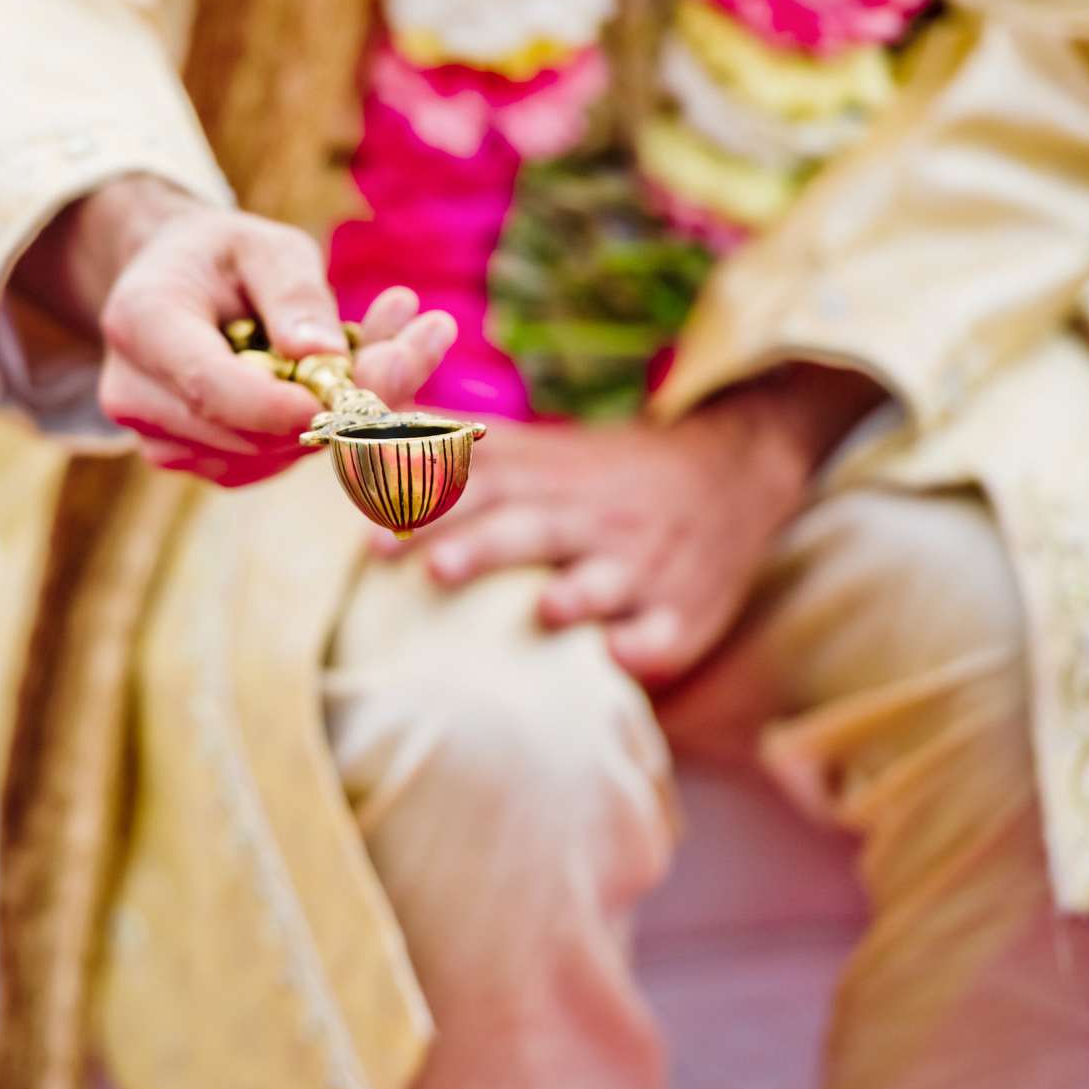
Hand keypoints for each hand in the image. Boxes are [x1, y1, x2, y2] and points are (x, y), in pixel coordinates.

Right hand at [22, 176, 455, 484]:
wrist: (173, 284)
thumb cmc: (222, 256)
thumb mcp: (264, 244)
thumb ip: (294, 294)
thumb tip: (325, 357)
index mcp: (142, 323)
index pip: (209, 386)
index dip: (283, 404)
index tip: (356, 397)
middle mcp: (137, 395)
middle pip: (250, 431)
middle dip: (348, 401)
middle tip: (431, 334)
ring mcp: (163, 440)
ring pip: (270, 455)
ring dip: (348, 413)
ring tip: (407, 339)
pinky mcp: (199, 463)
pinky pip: (273, 462)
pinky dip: (325, 427)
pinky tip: (360, 375)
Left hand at [397, 367, 880, 682]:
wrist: (733, 468)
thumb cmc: (603, 476)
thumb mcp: (538, 450)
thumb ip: (458, 448)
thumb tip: (354, 430)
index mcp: (548, 478)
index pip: (481, 486)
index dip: (429, 505)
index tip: (374, 531)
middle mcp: (591, 516)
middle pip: (531, 527)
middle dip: (482, 546)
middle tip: (431, 568)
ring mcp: (642, 563)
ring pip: (602, 578)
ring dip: (572, 594)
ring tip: (543, 610)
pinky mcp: (686, 610)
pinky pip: (665, 632)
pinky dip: (645, 646)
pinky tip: (620, 659)